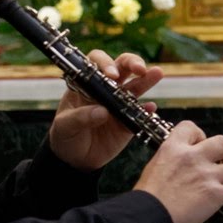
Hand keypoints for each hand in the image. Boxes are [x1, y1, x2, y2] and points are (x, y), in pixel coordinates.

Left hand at [47, 50, 161, 171]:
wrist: (76, 159)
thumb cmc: (65, 136)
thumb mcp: (65, 126)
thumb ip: (80, 117)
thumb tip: (102, 111)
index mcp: (85, 85)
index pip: (96, 63)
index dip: (105, 63)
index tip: (111, 75)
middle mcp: (105, 89)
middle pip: (121, 67)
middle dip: (132, 63)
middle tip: (140, 69)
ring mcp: (119, 103)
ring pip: (136, 86)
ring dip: (147, 79)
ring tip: (157, 73)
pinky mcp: (130, 120)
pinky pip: (142, 112)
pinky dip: (148, 109)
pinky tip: (151, 109)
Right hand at [133, 121, 222, 222]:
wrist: (146, 215)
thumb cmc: (146, 198)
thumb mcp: (155, 168)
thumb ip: (171, 163)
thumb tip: (179, 167)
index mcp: (173, 148)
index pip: (191, 128)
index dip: (200, 135)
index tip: (202, 143)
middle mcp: (192, 157)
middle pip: (221, 142)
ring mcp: (205, 174)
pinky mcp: (214, 192)